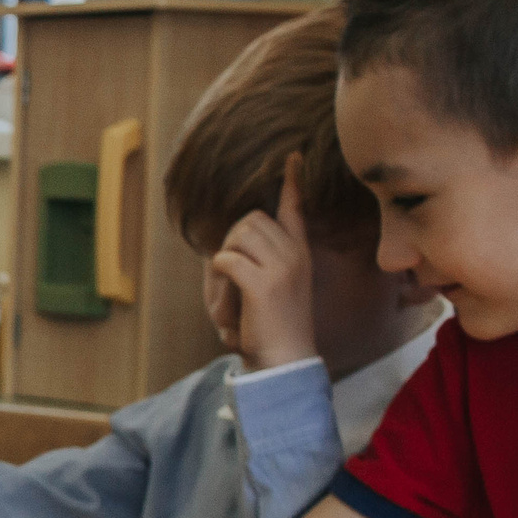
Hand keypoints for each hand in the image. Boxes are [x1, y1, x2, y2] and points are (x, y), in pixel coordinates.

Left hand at [206, 153, 316, 372]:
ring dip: (224, 258)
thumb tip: (225, 245)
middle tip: (232, 275)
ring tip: (233, 290)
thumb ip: (255, 261)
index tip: (290, 156)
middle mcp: (295, 255)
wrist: (284, 361)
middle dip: (231, 241)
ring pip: (238, 235)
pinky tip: (231, 297)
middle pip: (250, 220)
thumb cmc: (270, 327)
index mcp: (299, 254)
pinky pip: (226, 260)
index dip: (292, 182)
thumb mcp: (269, 287)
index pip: (295, 209)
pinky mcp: (265, 283)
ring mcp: (283, 267)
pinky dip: (219, 277)